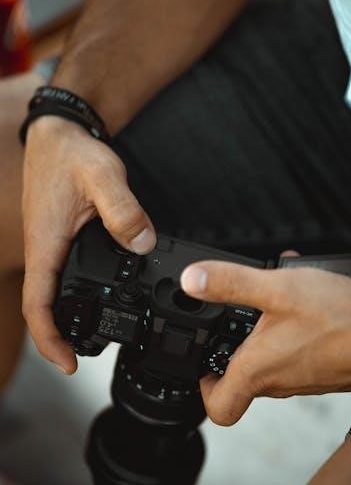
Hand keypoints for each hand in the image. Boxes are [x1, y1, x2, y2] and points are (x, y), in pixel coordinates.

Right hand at [22, 117, 155, 373]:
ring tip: (98, 329)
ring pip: (54, 290)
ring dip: (70, 314)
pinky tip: (101, 291)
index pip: (39, 304)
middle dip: (62, 334)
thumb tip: (142, 244)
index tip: (68, 362)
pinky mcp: (61, 238)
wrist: (60, 134)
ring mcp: (52, 245)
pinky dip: (78, 290)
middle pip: (45, 304)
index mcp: (47, 243)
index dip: (50, 338)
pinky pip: (65, 272)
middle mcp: (45, 249)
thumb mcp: (103, 178)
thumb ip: (123, 212)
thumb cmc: (73, 154)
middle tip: (88, 353)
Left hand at [180, 259, 350, 425]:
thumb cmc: (340, 319)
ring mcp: (302, 379)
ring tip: (271, 300)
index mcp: (258, 370)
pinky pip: (294, 353)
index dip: (203, 388)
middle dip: (235, 345)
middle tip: (235, 318)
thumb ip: (230, 282)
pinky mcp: (321, 369)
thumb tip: (192, 279)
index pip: (219, 407)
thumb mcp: (276, 288)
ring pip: (271, 360)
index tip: (203, 362)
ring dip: (265, 331)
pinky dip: (289, 330)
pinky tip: (301, 302)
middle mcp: (279, 382)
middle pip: (243, 376)